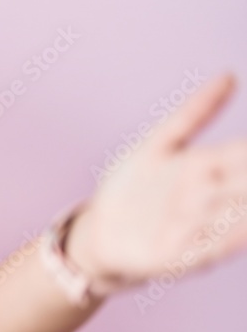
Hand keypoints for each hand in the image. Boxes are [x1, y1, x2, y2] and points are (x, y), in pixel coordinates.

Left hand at [65, 72, 246, 288]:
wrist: (99, 234)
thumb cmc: (129, 188)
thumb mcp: (157, 144)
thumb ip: (194, 113)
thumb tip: (230, 76)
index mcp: (207, 166)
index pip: (244, 152)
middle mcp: (208, 197)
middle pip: (245, 184)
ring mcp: (196, 226)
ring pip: (236, 216)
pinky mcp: (179, 255)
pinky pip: (209, 248)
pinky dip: (227, 241)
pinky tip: (242, 234)